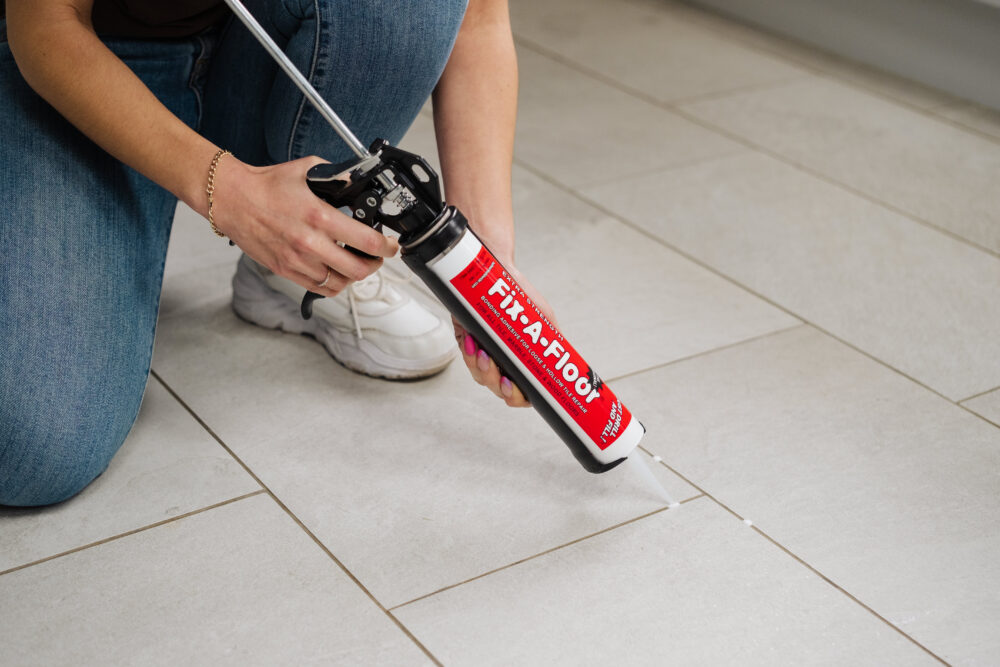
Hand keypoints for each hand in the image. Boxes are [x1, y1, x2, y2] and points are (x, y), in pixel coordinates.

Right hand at [211, 155, 398, 295]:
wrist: (231, 199)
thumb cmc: (266, 185)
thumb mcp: (307, 170)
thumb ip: (336, 177)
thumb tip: (355, 181)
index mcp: (319, 217)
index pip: (366, 241)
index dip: (387, 247)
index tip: (391, 245)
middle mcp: (309, 243)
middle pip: (358, 270)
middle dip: (375, 264)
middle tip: (378, 256)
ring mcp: (297, 261)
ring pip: (340, 283)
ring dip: (354, 276)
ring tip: (356, 264)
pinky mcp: (285, 270)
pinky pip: (320, 289)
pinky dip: (334, 284)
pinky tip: (336, 272)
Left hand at [455, 260, 557, 407]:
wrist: (502, 271)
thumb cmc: (524, 297)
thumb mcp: (545, 321)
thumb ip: (553, 342)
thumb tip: (567, 362)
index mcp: (521, 364)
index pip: (521, 393)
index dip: (517, 398)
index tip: (514, 389)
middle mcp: (501, 362)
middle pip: (497, 388)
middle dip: (497, 384)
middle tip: (502, 377)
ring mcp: (482, 352)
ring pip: (478, 374)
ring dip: (481, 368)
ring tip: (484, 355)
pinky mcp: (464, 338)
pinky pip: (465, 353)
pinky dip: (467, 351)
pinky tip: (471, 343)